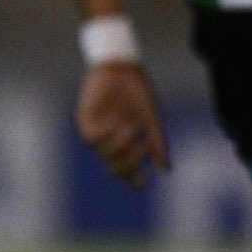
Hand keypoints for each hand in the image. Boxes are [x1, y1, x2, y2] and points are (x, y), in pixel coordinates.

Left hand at [75, 62, 168, 187]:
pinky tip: (116, 122)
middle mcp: (109, 143)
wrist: (123, 69)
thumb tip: (166, 169)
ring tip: (131, 128)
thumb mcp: (151, 119)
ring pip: (103, 154)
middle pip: (114, 168)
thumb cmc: (137, 94)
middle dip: (129, 163)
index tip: (146, 182)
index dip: (135, 181)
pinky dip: (105, 134)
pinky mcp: (85, 120)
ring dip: (119, 145)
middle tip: (142, 148)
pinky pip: (91, 137)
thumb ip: (157, 142)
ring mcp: (96, 133)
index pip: (128, 171)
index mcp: (125, 145)